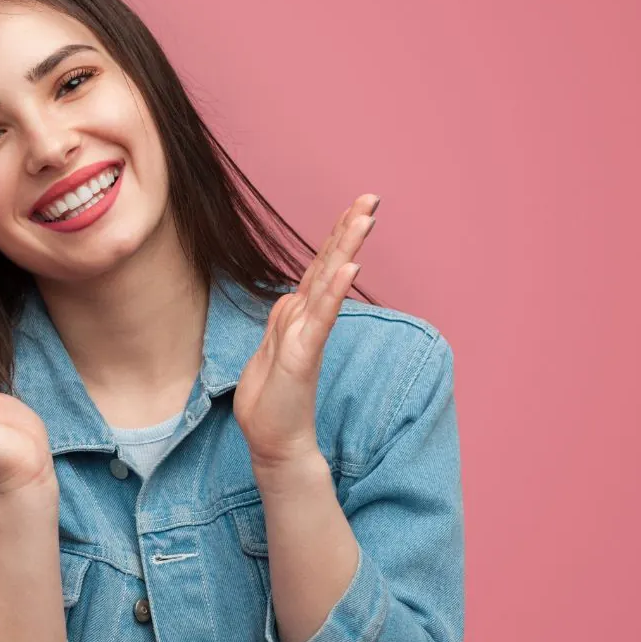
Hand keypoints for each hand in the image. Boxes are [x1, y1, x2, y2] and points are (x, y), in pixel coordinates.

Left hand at [233, 193, 379, 467]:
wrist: (274, 444)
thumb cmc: (271, 403)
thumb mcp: (268, 351)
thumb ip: (283, 322)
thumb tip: (291, 299)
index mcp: (297, 316)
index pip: (318, 267)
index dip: (336, 236)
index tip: (355, 206)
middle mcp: (306, 319)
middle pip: (329, 264)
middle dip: (350, 228)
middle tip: (372, 197)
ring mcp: (307, 335)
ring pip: (328, 282)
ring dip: (347, 247)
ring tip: (366, 217)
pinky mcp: (303, 354)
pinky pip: (320, 317)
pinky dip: (334, 291)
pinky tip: (350, 267)